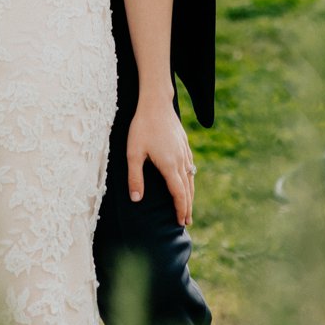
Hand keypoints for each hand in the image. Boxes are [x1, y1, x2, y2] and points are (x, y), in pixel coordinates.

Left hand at [127, 95, 195, 225]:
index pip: (178, 194)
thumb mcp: (133, 153)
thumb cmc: (142, 127)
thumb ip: (135, 177)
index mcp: (169, 165)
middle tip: (186, 221)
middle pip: (187, 189)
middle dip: (187, 206)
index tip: (180, 222)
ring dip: (190, 194)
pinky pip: (191, 166)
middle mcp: (181, 160)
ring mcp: (185, 152)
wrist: (156, 103)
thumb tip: (136, 199)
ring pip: (191, 178)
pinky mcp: (184, 144)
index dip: (180, 209)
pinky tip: (188, 180)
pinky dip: (191, 179)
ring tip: (188, 206)